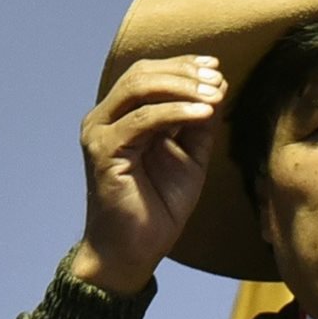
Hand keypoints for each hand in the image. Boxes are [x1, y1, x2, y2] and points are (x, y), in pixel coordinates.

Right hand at [75, 55, 226, 295]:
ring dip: (182, 87)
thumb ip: (198, 125)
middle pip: (142, 74)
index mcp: (121, 117)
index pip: (148, 75)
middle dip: (184, 72)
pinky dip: (175, 113)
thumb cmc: (158, 209)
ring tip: (214, 94)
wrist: (133, 251)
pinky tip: (203, 114)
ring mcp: (100, 132)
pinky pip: (142, 120)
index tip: (216, 68)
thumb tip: (216, 88)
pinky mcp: (103, 151)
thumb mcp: (189, 159)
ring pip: (139, 89)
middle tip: (217, 78)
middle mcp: (105, 119)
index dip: (182, 66)